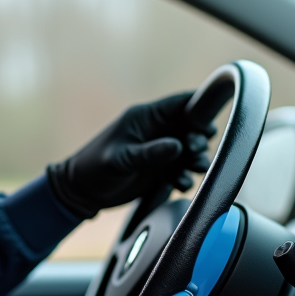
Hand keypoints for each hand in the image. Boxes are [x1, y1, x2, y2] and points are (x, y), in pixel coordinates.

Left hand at [46, 91, 214, 217]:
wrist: (82, 192)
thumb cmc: (95, 167)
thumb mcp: (121, 159)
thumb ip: (149, 152)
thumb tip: (179, 146)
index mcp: (145, 118)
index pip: (180, 103)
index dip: (200, 106)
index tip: (212, 121)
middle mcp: (157, 131)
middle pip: (191, 127)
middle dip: (199, 138)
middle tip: (194, 150)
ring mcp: (160, 151)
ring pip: (190, 150)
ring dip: (197, 159)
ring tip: (194, 168)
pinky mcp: (160, 169)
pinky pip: (182, 170)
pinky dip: (185, 176)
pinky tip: (180, 184)